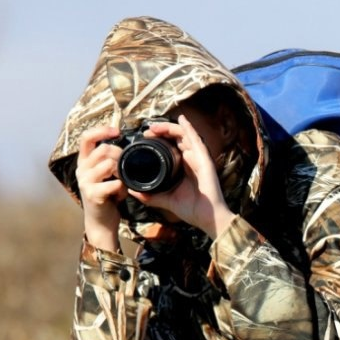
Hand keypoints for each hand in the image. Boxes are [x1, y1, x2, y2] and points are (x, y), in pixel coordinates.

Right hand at [76, 125, 124, 252]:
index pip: (86, 138)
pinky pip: (114, 183)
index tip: (117, 131)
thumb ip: (109, 161)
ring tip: (123, 183)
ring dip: (122, 173)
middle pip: (103, 150)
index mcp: (84, 163)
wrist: (101, 223)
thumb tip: (124, 147)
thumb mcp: (106, 176)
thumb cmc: (107, 198)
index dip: (102, 131)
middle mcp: (81, 170)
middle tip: (126, 168)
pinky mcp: (93, 194)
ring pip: (109, 164)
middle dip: (120, 155)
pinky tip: (120, 195)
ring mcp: (85, 182)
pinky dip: (122, 189)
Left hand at [128, 115, 235, 238]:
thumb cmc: (192, 210)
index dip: (160, 138)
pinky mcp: (205, 161)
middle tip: (147, 130)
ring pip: (184, 136)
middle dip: (162, 131)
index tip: (145, 137)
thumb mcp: (166, 200)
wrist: (207, 219)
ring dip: (170, 128)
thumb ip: (150, 196)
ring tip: (155, 125)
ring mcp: (199, 159)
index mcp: (184, 167)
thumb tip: (132, 191)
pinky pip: (197, 141)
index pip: (172, 146)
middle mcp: (192, 160)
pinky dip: (189, 129)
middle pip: (177, 138)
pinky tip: (182, 120)